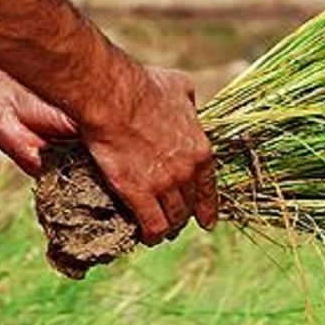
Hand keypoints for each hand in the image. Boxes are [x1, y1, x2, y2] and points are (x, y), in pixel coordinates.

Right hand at [77, 66, 217, 244]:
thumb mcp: (180, 89)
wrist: (114, 98)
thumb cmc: (144, 87)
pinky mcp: (139, 193)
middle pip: (189, 205)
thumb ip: (189, 105)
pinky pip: (152, 225)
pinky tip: (145, 236)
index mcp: (200, 149)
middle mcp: (187, 171)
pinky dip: (150, 234)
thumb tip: (189, 107)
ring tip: (160, 232)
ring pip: (172, 218)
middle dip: (183, 216)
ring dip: (167, 227)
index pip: (209, 188)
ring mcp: (165, 184)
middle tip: (175, 222)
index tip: (207, 221)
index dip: (208, 207)